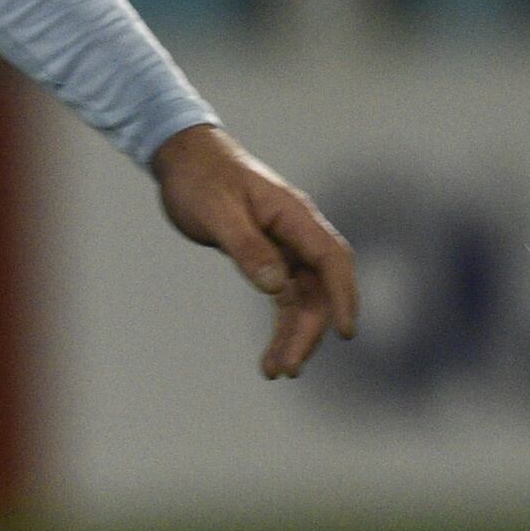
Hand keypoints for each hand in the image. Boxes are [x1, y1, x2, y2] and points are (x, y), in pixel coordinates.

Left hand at [152, 125, 359, 379]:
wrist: (184, 158)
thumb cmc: (201, 178)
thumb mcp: (217, 211)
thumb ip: (247, 247)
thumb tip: (276, 286)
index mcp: (294, 216)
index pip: (331, 259)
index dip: (342, 296)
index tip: (345, 332)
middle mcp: (296, 233)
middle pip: (318, 289)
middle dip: (308, 331)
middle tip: (289, 368)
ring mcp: (285, 247)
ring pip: (303, 299)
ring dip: (294, 335)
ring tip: (278, 372)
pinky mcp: (268, 258)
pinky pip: (284, 297)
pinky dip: (280, 325)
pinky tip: (271, 356)